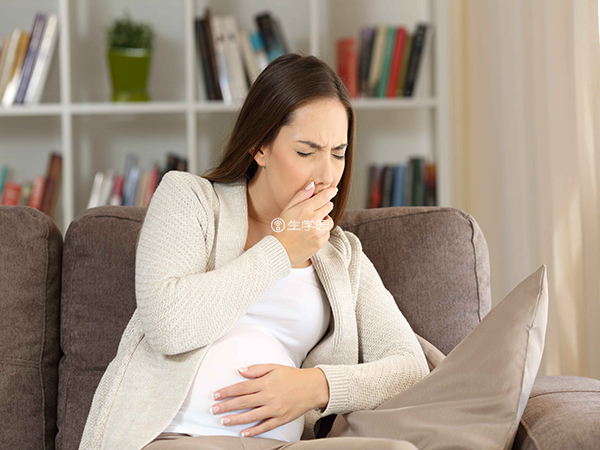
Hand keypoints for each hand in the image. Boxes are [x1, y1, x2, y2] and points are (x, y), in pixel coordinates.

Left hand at [210, 364, 328, 436]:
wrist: (313, 387)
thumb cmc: (293, 376)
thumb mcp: (274, 367)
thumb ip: (256, 369)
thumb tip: (240, 371)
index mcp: (265, 382)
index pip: (241, 387)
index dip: (227, 391)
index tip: (216, 395)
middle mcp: (268, 396)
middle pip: (243, 402)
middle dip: (226, 406)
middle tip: (213, 409)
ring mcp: (274, 409)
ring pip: (251, 416)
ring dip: (235, 419)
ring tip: (223, 420)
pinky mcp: (281, 419)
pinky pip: (265, 426)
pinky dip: (254, 431)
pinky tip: (243, 433)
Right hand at [271, 182, 337, 267]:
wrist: (280, 250)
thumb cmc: (282, 228)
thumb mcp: (287, 209)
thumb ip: (300, 196)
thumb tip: (312, 185)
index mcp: (305, 209)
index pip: (324, 196)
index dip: (330, 191)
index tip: (333, 189)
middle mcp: (314, 219)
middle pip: (329, 206)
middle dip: (324, 206)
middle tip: (315, 210)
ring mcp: (318, 232)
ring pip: (330, 221)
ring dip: (324, 220)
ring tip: (312, 224)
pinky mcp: (320, 242)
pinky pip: (327, 233)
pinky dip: (322, 232)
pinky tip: (311, 233)